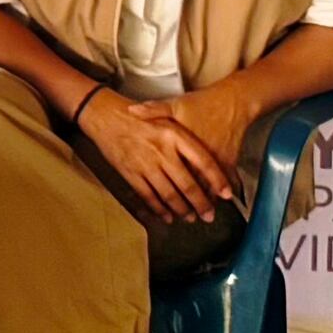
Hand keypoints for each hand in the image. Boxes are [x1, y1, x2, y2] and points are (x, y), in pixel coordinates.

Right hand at [80, 87, 242, 222]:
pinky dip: (158, 208)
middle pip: (187, 183)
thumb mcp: (166, 115)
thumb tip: (211, 157)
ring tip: (191, 218)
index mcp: (175, 135)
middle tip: (209, 216)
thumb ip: (187, 137)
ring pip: (169, 193)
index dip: (217, 180)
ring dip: (182, 209)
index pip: (204, 161)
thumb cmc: (139, 116)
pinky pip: (148, 195)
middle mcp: (162, 151)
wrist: (105, 115)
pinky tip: (167, 216)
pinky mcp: (130, 173)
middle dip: (201, 203)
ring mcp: (145, 164)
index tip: (227, 194)